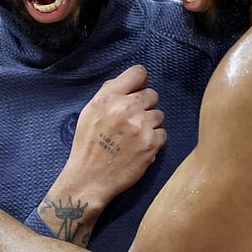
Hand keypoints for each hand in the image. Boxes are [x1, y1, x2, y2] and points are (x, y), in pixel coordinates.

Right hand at [53, 65, 166, 207]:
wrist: (89, 179)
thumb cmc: (88, 145)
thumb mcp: (89, 112)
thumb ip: (108, 93)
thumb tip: (127, 83)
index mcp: (108, 97)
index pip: (138, 72)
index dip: (139, 82)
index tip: (136, 92)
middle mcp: (126, 108)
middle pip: (152, 94)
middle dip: (144, 106)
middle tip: (132, 121)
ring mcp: (141, 126)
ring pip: (159, 115)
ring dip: (150, 124)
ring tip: (134, 137)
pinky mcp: (151, 144)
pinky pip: (163, 133)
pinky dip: (154, 141)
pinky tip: (139, 148)